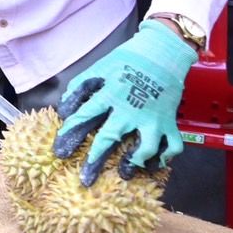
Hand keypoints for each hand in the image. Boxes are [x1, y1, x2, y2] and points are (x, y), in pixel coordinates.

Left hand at [53, 19, 198, 183]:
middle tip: (85, 180)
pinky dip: (164, 158)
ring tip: (124, 173)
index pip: (85, 116)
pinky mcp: (169, 122)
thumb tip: (64, 108)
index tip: (60, 150)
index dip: (71, 133)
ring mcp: (152, 118)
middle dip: (95, 160)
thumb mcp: (98, 68)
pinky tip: (153, 164)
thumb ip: (80, 87)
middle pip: (109, 138)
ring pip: (144, 148)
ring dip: (133, 163)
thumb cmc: (127, 59)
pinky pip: (171, 147)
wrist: (162, 52)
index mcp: (110, 95)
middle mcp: (130, 110)